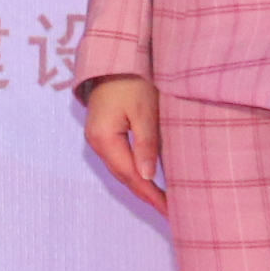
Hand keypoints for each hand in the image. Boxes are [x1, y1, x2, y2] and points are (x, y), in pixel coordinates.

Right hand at [80, 77, 163, 213]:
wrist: (114, 57)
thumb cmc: (133, 79)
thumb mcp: (145, 110)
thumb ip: (146, 143)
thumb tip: (147, 176)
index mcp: (104, 138)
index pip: (131, 176)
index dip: (151, 195)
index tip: (171, 211)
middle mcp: (97, 142)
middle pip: (124, 176)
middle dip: (148, 195)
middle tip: (172, 212)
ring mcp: (99, 138)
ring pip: (123, 169)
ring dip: (143, 185)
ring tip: (165, 201)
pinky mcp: (106, 132)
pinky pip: (122, 159)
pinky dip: (137, 171)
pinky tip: (150, 178)